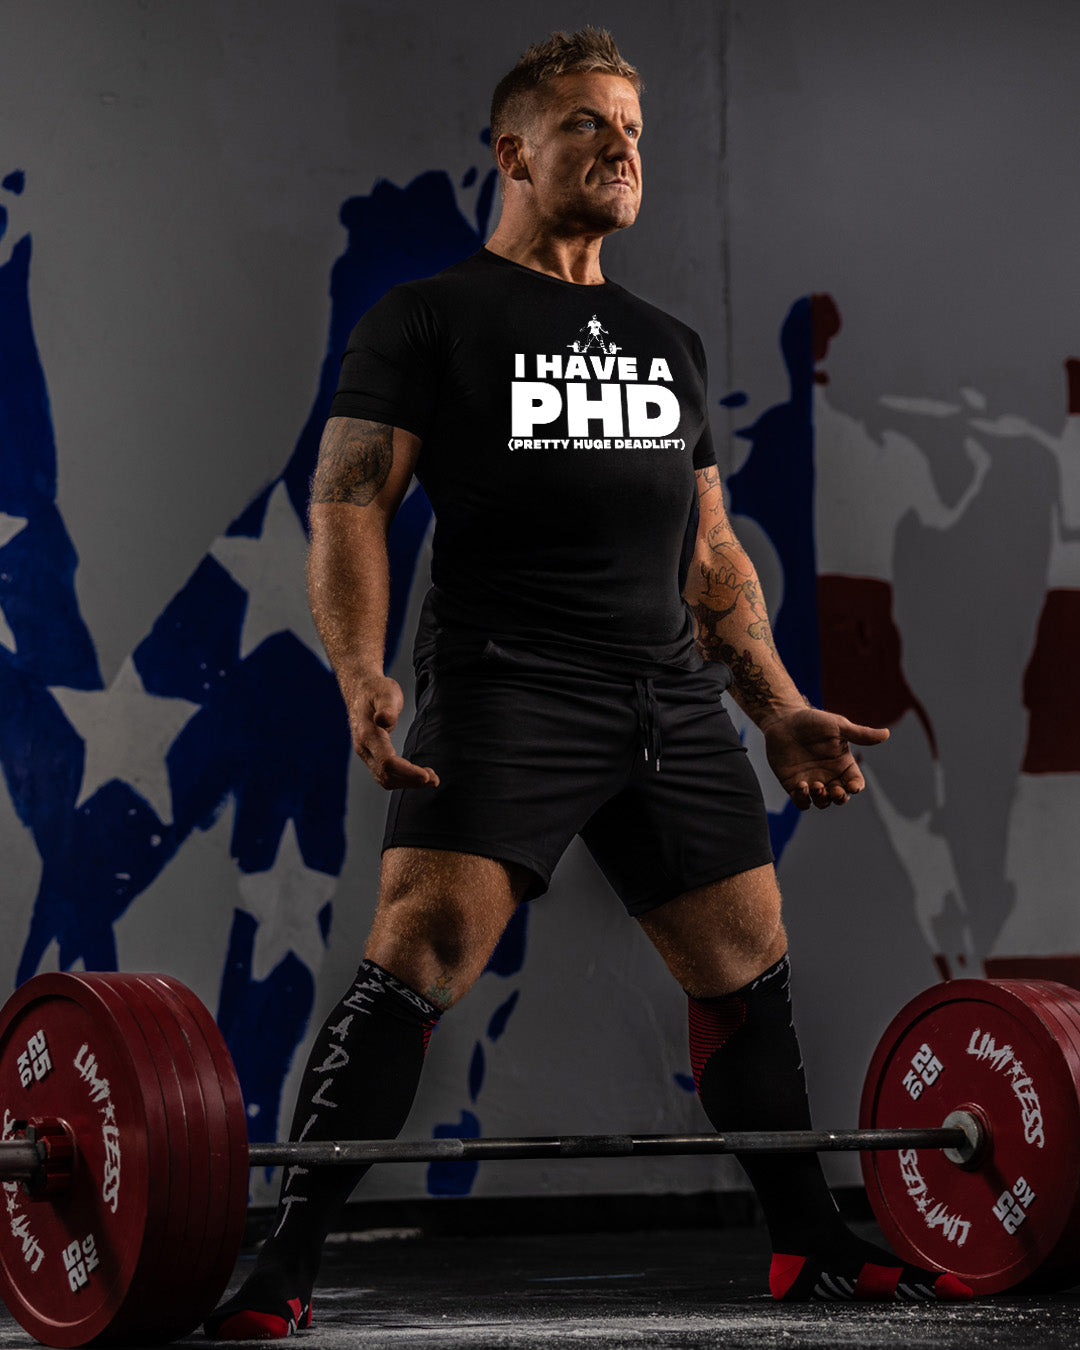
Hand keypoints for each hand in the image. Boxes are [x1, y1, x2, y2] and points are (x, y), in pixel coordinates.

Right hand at [346, 674, 439, 789]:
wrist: (360, 690)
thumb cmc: (376, 690)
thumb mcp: (385, 693)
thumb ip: (387, 707)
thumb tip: (383, 719)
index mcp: (367, 734)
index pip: (387, 762)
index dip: (407, 771)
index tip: (426, 775)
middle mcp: (364, 748)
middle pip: (386, 775)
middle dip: (411, 781)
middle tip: (435, 779)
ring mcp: (366, 754)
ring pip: (385, 779)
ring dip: (408, 783)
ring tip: (431, 778)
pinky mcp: (371, 755)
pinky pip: (385, 775)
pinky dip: (402, 779)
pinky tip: (419, 775)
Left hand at [761, 706, 888, 809]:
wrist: (784, 721)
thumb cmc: (813, 721)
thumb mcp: (838, 726)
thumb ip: (860, 734)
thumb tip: (886, 734)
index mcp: (843, 764)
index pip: (856, 782)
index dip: (856, 787)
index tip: (851, 785)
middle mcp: (830, 776)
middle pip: (841, 797)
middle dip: (840, 798)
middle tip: (834, 790)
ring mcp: (812, 782)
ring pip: (823, 802)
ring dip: (822, 799)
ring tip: (816, 786)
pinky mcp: (794, 785)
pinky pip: (802, 801)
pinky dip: (803, 799)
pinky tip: (801, 786)